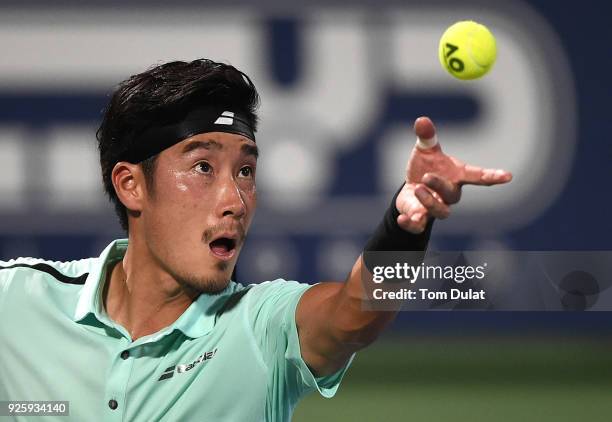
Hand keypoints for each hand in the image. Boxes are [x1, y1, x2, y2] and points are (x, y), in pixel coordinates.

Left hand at [396, 116, 512, 232]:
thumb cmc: (425, 167)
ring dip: (429, 202)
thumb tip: (421, 119)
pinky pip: (419, 225)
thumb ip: (427, 137)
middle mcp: (450, 194)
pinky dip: (411, 224)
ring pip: (441, 212)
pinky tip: (402, 218)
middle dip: (440, 186)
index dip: (493, 176)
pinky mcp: (420, 218)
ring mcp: (436, 207)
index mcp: (456, 176)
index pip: (477, 176)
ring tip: (416, 189)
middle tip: (426, 177)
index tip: (508, 176)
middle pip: (453, 195)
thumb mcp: (425, 150)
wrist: (410, 189)